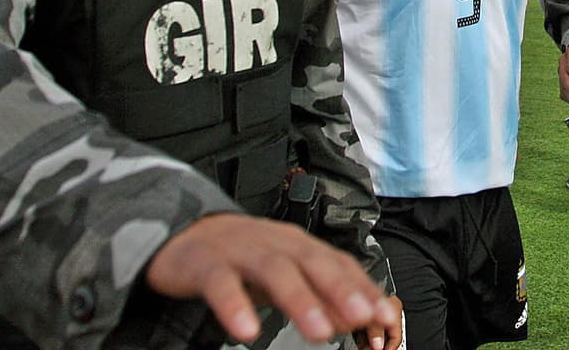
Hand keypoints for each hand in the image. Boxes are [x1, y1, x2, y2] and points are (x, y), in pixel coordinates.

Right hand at [145, 214, 399, 345]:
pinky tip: (247, 331)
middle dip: (340, 289)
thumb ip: (321, 297)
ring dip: (300, 300)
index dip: (363, 288)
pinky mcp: (205, 262)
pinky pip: (221, 283)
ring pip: (274, 270)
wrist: (184, 235)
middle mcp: (275, 242)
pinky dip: (235, 306)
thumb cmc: (243, 259)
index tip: (384, 315)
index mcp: (298, 245)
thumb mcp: (285, 277)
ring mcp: (240, 249)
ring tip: (320, 332)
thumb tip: (359, 319)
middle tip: (362, 317)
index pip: (338, 264)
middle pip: (313, 261)